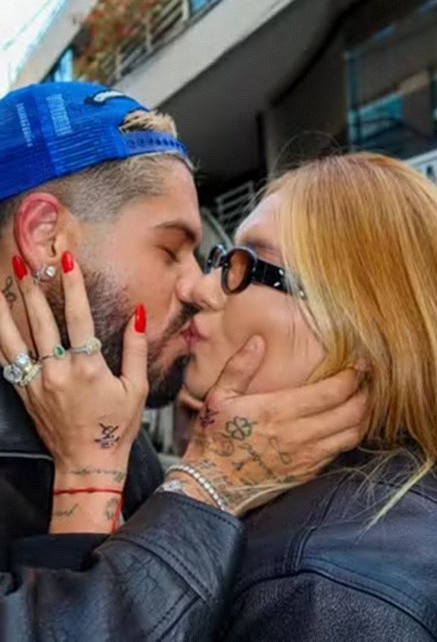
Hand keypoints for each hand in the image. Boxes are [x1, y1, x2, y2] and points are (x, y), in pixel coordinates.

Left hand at [0, 251, 147, 532]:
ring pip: (14, 338)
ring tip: (1, 282)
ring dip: (6, 307)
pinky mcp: (25, 392)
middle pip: (40, 320)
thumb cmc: (117, 427)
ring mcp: (37, 382)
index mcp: (87, 367)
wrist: (87, 462)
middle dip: (32, 286)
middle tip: (24, 260)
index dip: (72, 286)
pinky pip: (7, 360)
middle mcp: (57, 371)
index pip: (78, 316)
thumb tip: (137, 315)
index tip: (66, 261)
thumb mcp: (136, 388)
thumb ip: (136, 349)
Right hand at [178, 337, 369, 514]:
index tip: (360, 362)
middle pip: (352, 412)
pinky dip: (352, 434)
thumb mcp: (218, 397)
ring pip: (353, 434)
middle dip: (366, 392)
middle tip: (368, 378)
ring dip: (364, 414)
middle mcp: (299, 435)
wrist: (211, 486)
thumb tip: (257, 340)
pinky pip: (341, 451)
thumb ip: (239, 367)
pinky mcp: (308, 472)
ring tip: (365, 398)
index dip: (354, 375)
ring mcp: (307, 456)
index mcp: (279, 412)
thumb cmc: (214, 440)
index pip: (333, 391)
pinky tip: (349, 422)